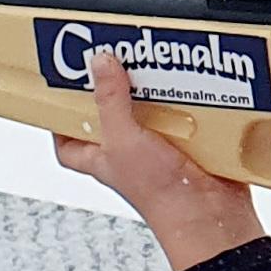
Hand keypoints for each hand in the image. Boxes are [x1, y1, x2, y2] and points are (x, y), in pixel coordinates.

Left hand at [55, 55, 266, 270]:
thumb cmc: (160, 196)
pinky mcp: (193, 140)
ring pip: (154, 107)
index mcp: (102, 156)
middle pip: (113, 113)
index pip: (69, 139)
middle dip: (118, 88)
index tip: (62, 86)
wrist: (209, 213)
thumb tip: (99, 64)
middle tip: (118, 57)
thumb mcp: (122, 141)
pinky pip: (189, 110)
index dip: (61, 118)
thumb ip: (110, 101)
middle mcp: (129, 151)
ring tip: (159, 63)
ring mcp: (161, 145)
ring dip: (160, 89)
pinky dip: (192, 97)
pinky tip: (193, 85)